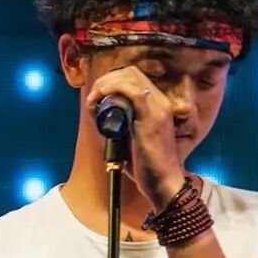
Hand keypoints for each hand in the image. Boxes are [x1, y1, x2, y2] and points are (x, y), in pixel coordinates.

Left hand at [84, 65, 188, 208]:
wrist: (164, 183)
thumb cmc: (147, 166)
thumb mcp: (131, 139)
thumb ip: (121, 126)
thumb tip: (99, 118)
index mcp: (158, 105)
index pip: (134, 78)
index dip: (112, 80)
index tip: (97, 95)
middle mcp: (161, 102)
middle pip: (131, 73)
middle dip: (106, 79)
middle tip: (93, 96)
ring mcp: (159, 109)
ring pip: (130, 78)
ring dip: (106, 84)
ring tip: (94, 99)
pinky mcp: (153, 118)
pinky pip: (133, 92)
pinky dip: (112, 90)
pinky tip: (100, 99)